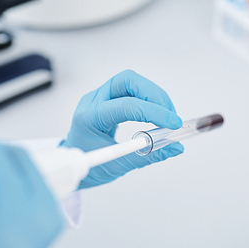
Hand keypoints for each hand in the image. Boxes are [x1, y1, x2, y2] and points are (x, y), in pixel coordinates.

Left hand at [61, 70, 183, 187]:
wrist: (73, 164)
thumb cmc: (89, 166)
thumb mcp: (118, 166)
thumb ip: (147, 155)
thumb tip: (175, 148)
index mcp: (89, 118)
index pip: (125, 106)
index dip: (153, 112)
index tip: (173, 124)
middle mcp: (92, 101)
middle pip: (127, 81)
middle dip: (154, 95)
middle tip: (170, 116)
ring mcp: (99, 97)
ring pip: (130, 81)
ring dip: (153, 95)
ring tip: (166, 116)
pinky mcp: (106, 98)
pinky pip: (130, 89)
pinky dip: (146, 98)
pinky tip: (155, 113)